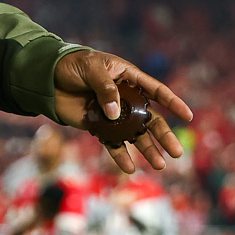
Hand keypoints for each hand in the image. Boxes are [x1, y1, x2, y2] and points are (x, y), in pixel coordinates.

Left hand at [52, 49, 192, 173]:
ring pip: (135, 134)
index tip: (187, 116)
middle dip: (164, 136)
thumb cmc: (72, 65)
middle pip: (150, 118)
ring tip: (159, 165)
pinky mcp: (98, 126)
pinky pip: (112, 143)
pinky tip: (129, 169)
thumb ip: (105, 89)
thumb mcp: (91, 69)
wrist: (47, 78)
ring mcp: (113, 114)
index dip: (172, 103)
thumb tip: (115, 114)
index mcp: (128, 78)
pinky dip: (120, 155)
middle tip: (177, 153)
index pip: (156, 90)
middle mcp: (125, 98)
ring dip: (147, 149)